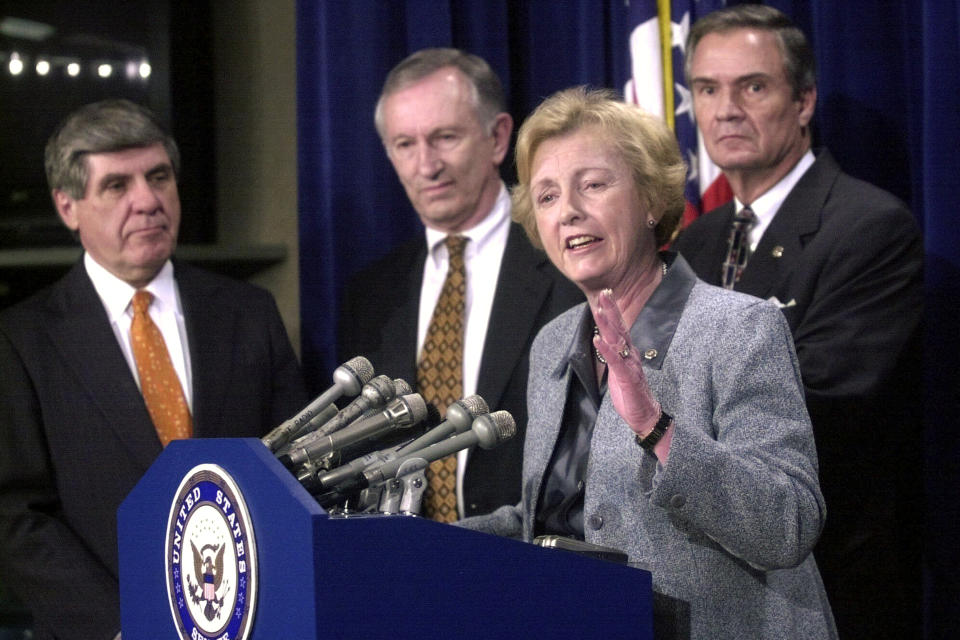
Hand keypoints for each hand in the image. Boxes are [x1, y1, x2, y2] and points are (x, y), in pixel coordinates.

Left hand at [593, 289, 660, 434]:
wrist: (645, 416)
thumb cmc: (631, 394)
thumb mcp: (619, 371)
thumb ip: (614, 356)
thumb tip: (605, 342)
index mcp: (628, 353)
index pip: (619, 329)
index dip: (613, 312)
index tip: (606, 295)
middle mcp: (631, 355)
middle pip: (620, 328)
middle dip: (611, 310)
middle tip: (604, 292)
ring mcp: (630, 365)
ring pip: (617, 341)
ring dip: (607, 325)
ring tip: (599, 310)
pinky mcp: (627, 377)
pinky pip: (616, 361)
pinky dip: (606, 350)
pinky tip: (598, 339)